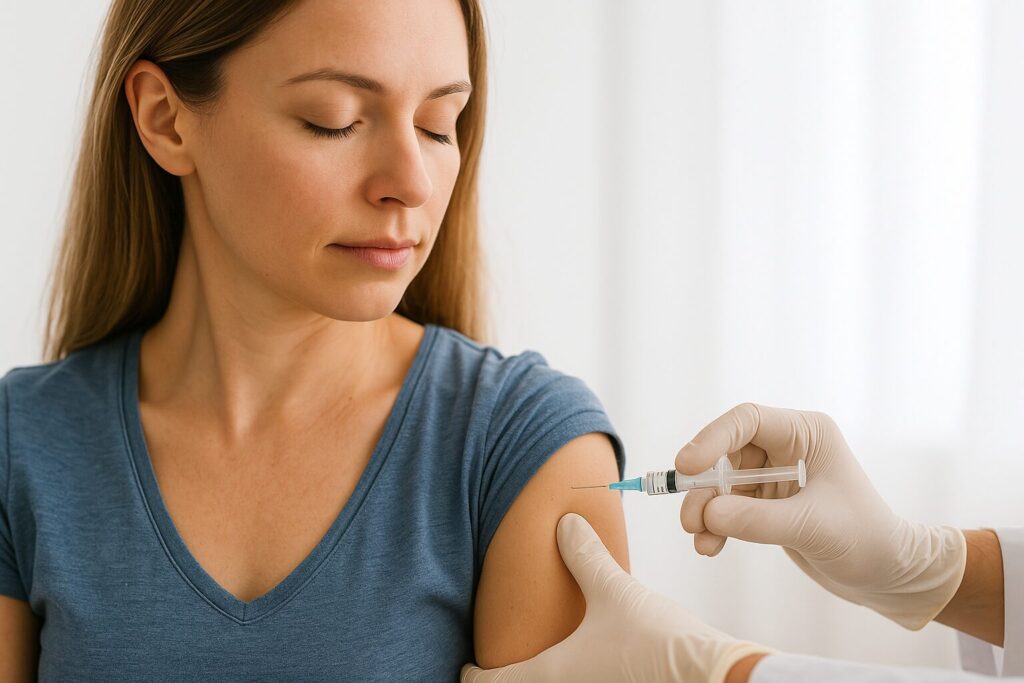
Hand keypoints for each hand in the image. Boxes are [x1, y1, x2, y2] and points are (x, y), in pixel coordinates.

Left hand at [461, 513, 770, 682]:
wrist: (710, 676)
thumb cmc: (657, 642)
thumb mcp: (614, 590)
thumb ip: (585, 556)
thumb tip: (565, 523)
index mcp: (551, 674)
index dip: (474, 674)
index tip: (467, 664)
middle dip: (508, 677)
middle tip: (504, 655)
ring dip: (540, 676)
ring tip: (541, 656)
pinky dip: (569, 678)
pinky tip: (584, 660)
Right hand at [676, 403, 966, 629]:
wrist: (888, 576)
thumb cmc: (866, 539)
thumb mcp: (812, 526)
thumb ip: (758, 519)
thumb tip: (707, 512)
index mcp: (806, 434)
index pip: (747, 421)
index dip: (712, 438)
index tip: (686, 466)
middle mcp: (787, 448)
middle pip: (727, 454)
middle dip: (705, 486)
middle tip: (689, 518)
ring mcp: (774, 477)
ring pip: (722, 484)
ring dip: (705, 510)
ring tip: (699, 539)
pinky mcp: (767, 505)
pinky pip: (728, 508)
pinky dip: (715, 526)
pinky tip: (710, 546)